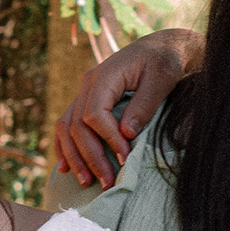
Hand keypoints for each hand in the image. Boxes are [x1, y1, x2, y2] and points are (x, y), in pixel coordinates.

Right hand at [52, 31, 197, 187]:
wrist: (161, 48)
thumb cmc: (164, 62)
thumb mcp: (161, 79)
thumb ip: (144, 106)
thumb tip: (126, 134)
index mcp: (104, 76)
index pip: (94, 115)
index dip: (107, 140)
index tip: (125, 158)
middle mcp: (88, 84)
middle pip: (77, 126)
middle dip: (91, 157)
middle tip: (107, 182)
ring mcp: (84, 93)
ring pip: (66, 128)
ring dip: (74, 157)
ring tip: (87, 182)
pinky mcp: (87, 102)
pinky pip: (67, 126)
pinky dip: (65, 147)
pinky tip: (65, 168)